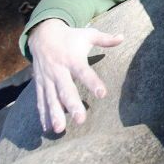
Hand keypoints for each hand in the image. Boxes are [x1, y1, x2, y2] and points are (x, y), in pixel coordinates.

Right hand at [28, 18, 122, 132]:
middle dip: (72, 105)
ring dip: (55, 114)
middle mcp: (59, 70)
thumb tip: (123, 37)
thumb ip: (105, 39)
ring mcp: (47, 78)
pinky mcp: (40, 84)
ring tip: (60, 129)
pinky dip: (43, 114)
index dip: (93, 83)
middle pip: (65, 89)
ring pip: (51, 98)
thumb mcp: (87, 35)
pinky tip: (47, 128)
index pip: (84, 72)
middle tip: (80, 120)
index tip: (103, 94)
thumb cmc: (70, 37)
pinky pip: (41, 100)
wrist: (41, 34)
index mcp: (72, 59)